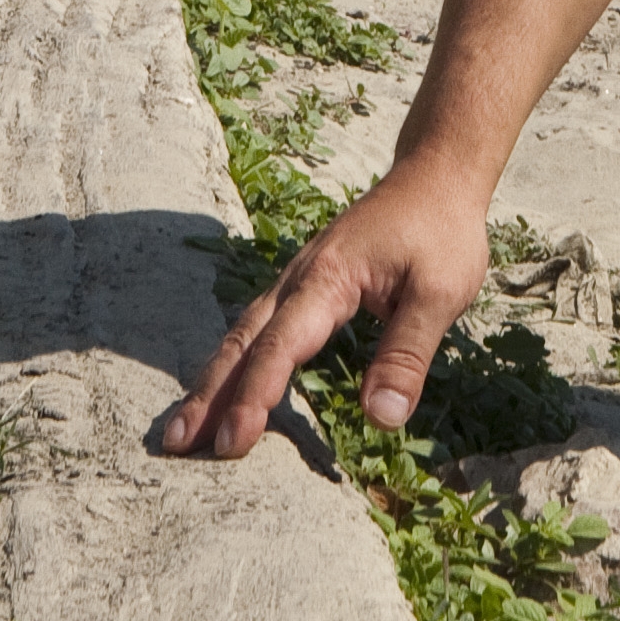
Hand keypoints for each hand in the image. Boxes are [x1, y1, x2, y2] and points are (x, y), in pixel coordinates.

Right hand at [157, 162, 488, 458]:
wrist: (436, 175)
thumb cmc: (442, 232)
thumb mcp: (440, 292)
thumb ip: (407, 354)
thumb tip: (382, 419)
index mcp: (328, 278)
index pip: (281, 344)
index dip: (255, 395)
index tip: (232, 441)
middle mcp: (299, 278)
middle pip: (243, 340)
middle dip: (209, 394)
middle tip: (177, 445)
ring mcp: (297, 279)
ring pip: (242, 334)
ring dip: (211, 382)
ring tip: (180, 431)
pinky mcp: (304, 285)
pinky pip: (257, 327)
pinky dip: (233, 362)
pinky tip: (221, 389)